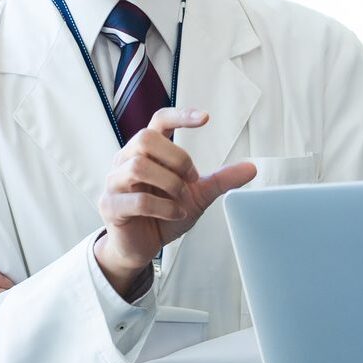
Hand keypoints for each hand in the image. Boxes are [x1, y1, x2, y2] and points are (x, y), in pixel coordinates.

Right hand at [95, 107, 255, 294]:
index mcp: (147, 151)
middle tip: (191, 179)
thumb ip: (221, 180)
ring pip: (138, 166)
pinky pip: (136, 200)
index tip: (206, 119)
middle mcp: (126, 160)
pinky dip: (163, 207)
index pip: (159, 120)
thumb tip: (252, 168)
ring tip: (181, 199)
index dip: (180, 115)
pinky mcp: (110, 206)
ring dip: (170, 184)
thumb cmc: (164, 214)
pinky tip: (175, 214)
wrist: (142, 247)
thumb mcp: (198, 195)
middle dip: (177, 158)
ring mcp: (115, 182)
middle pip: (146, 139)